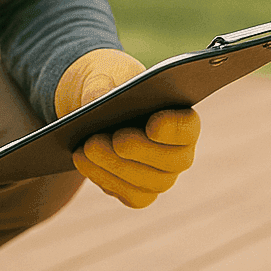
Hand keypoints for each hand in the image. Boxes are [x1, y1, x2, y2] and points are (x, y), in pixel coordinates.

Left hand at [54, 48, 200, 208]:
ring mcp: (162, 176)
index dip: (174, 128)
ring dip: (116, 166)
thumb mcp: (103, 75)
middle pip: (173, 160)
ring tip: (87, 148)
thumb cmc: (109, 86)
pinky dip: (105, 178)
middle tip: (115, 139)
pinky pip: (131, 195)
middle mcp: (179, 152)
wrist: (93, 111)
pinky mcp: (140, 193)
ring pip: (150, 182)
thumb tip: (97, 98)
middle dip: (141, 150)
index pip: (188, 127)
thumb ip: (102, 84)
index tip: (152, 124)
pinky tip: (82, 161)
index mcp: (180, 116)